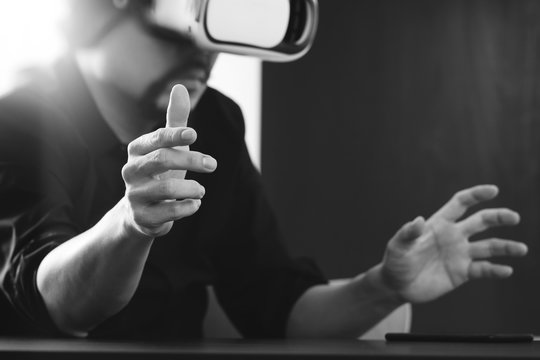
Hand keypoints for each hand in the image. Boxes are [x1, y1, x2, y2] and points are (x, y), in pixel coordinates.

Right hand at [121, 85, 216, 237]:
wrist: (141, 213)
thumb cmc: (159, 173)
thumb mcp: (168, 147)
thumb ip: (175, 121)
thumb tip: (179, 87)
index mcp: (137, 150)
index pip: (156, 138)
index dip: (175, 135)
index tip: (195, 134)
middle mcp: (131, 171)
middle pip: (162, 160)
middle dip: (191, 160)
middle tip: (213, 164)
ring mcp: (134, 196)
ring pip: (167, 188)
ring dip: (192, 187)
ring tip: (201, 190)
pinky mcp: (142, 218)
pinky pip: (169, 212)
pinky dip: (188, 207)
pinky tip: (195, 203)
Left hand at [380, 184, 527, 302]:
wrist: (397, 286)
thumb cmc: (395, 262)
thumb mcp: (397, 246)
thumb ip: (408, 233)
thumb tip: (418, 220)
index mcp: (439, 223)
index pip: (460, 204)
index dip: (476, 195)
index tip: (493, 190)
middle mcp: (454, 236)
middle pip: (481, 221)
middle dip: (498, 217)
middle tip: (514, 217)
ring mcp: (460, 254)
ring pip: (489, 247)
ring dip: (506, 247)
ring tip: (521, 249)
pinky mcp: (463, 272)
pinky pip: (483, 269)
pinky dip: (496, 270)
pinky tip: (506, 270)